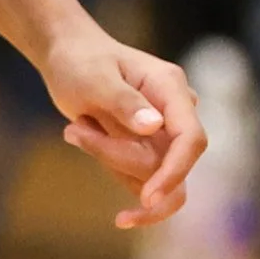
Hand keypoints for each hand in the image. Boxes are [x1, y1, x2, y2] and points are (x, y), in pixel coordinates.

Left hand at [43, 24, 204, 229]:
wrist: (68, 59)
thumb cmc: (80, 61)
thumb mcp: (94, 77)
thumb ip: (123, 101)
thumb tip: (154, 127)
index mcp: (171, 89)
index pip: (191, 139)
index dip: (175, 172)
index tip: (147, 199)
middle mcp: (174, 114)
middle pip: (165, 163)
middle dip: (117, 157)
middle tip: (73, 131)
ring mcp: (163, 135)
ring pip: (149, 174)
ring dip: (106, 157)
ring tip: (75, 127)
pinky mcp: (148, 150)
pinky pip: (135, 177)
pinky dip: (106, 162)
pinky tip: (82, 134)